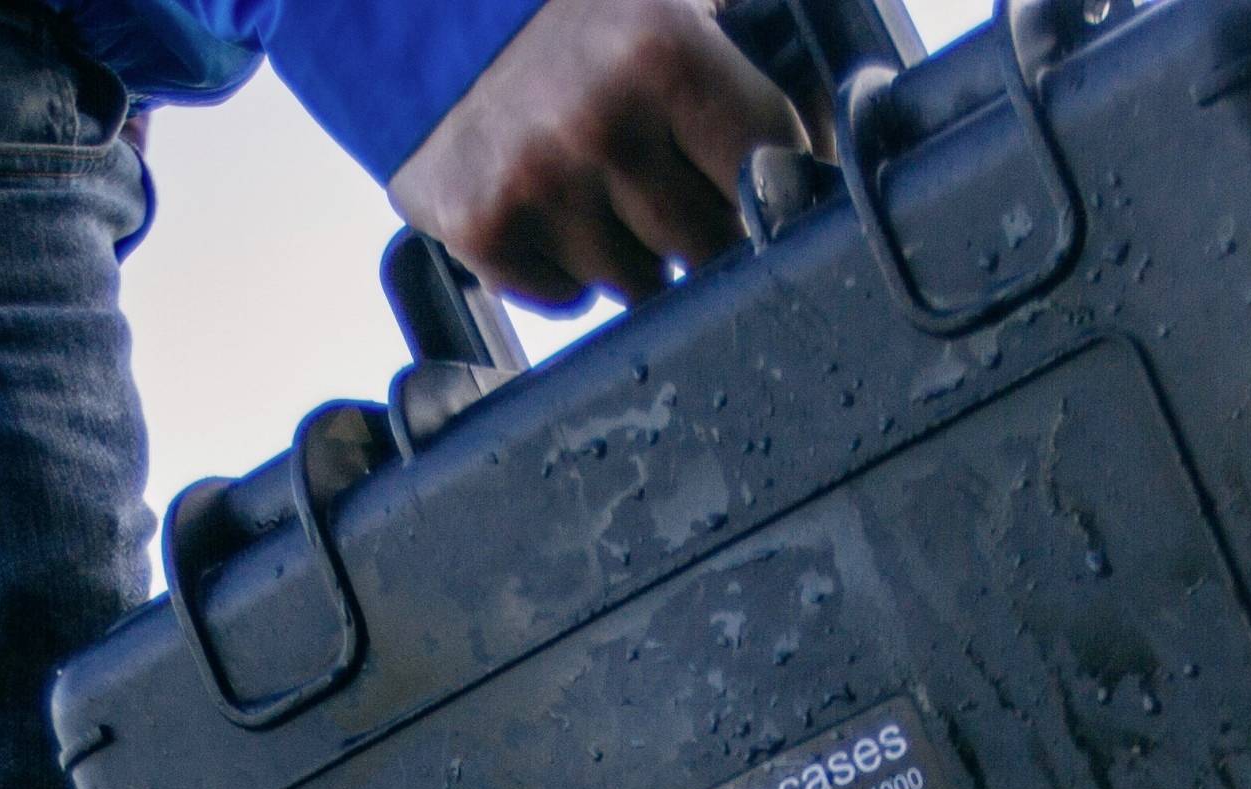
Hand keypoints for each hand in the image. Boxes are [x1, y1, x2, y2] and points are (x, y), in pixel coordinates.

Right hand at [391, 0, 805, 310]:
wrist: (411, 4)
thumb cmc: (558, 6)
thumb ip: (752, 43)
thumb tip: (839, 138)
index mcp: (663, 52)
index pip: (768, 166)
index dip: (771, 177)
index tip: (764, 180)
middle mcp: (599, 123)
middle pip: (709, 240)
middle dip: (700, 218)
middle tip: (670, 177)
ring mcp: (535, 182)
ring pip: (637, 280)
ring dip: (631, 247)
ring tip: (598, 182)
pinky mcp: (479, 227)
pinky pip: (565, 298)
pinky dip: (564, 267)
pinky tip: (549, 207)